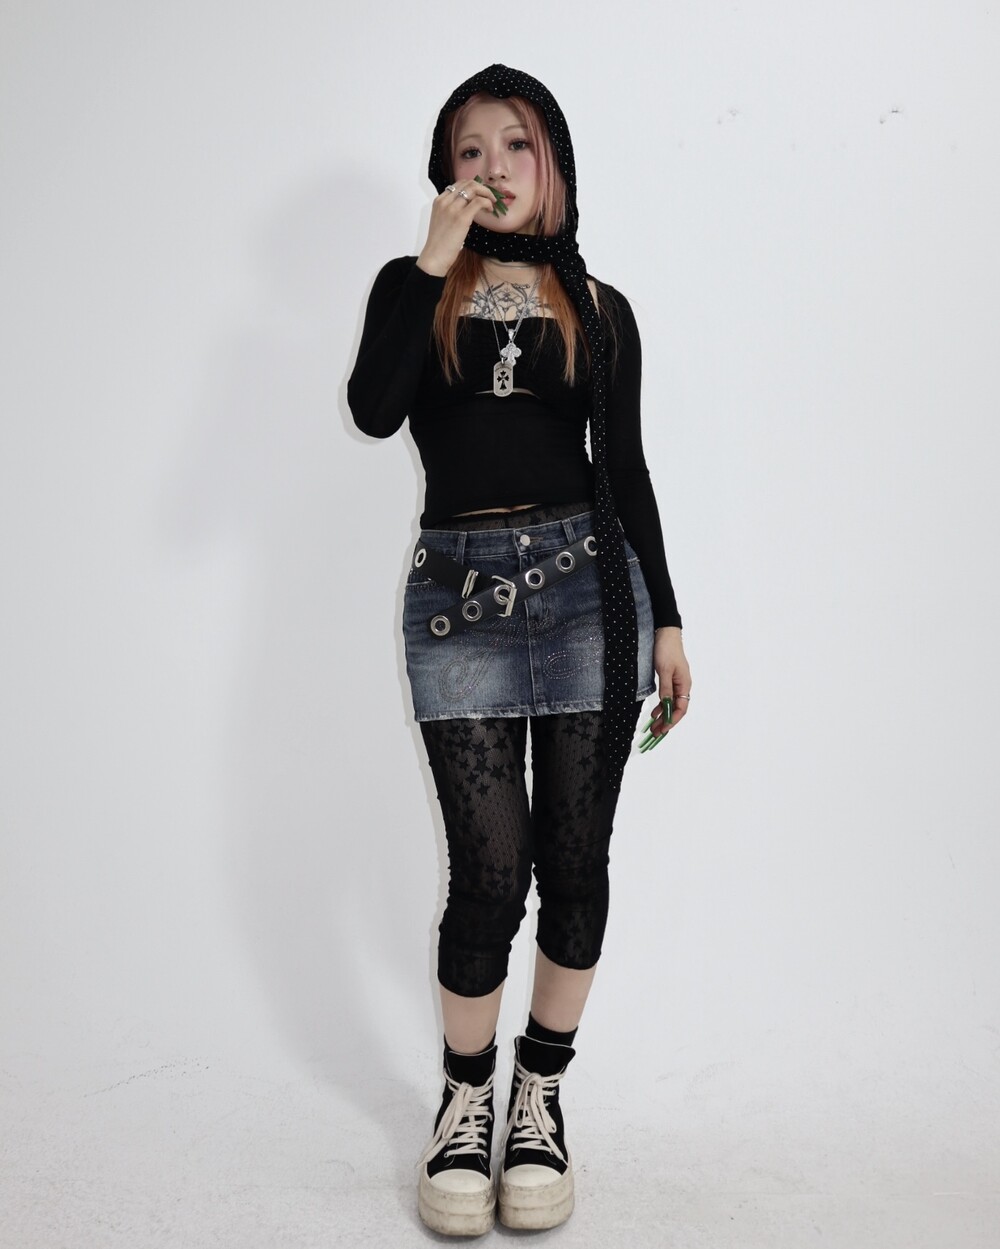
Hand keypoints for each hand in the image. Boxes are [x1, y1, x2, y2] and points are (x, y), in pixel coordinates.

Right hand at [416, 180, 498, 277]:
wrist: (434, 256)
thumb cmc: (439, 243)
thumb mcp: (442, 220)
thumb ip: (451, 210)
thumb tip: (467, 206)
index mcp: (439, 200)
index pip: (459, 184)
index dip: (473, 186)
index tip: (481, 194)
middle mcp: (445, 201)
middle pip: (467, 183)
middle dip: (482, 187)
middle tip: (490, 197)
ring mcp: (453, 208)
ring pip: (474, 189)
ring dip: (487, 193)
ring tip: (492, 202)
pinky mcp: (461, 218)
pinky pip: (479, 202)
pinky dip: (487, 202)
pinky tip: (489, 209)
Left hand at [639, 627, 690, 751]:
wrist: (666, 633)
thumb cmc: (667, 649)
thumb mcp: (664, 670)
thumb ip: (666, 688)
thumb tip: (665, 705)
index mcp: (684, 684)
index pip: (681, 708)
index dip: (672, 720)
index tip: (662, 729)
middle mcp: (683, 686)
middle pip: (676, 709)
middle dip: (666, 722)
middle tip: (655, 733)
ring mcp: (677, 682)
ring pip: (671, 704)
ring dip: (663, 716)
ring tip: (653, 727)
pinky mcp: (670, 679)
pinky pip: (667, 697)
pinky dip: (661, 706)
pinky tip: (654, 712)